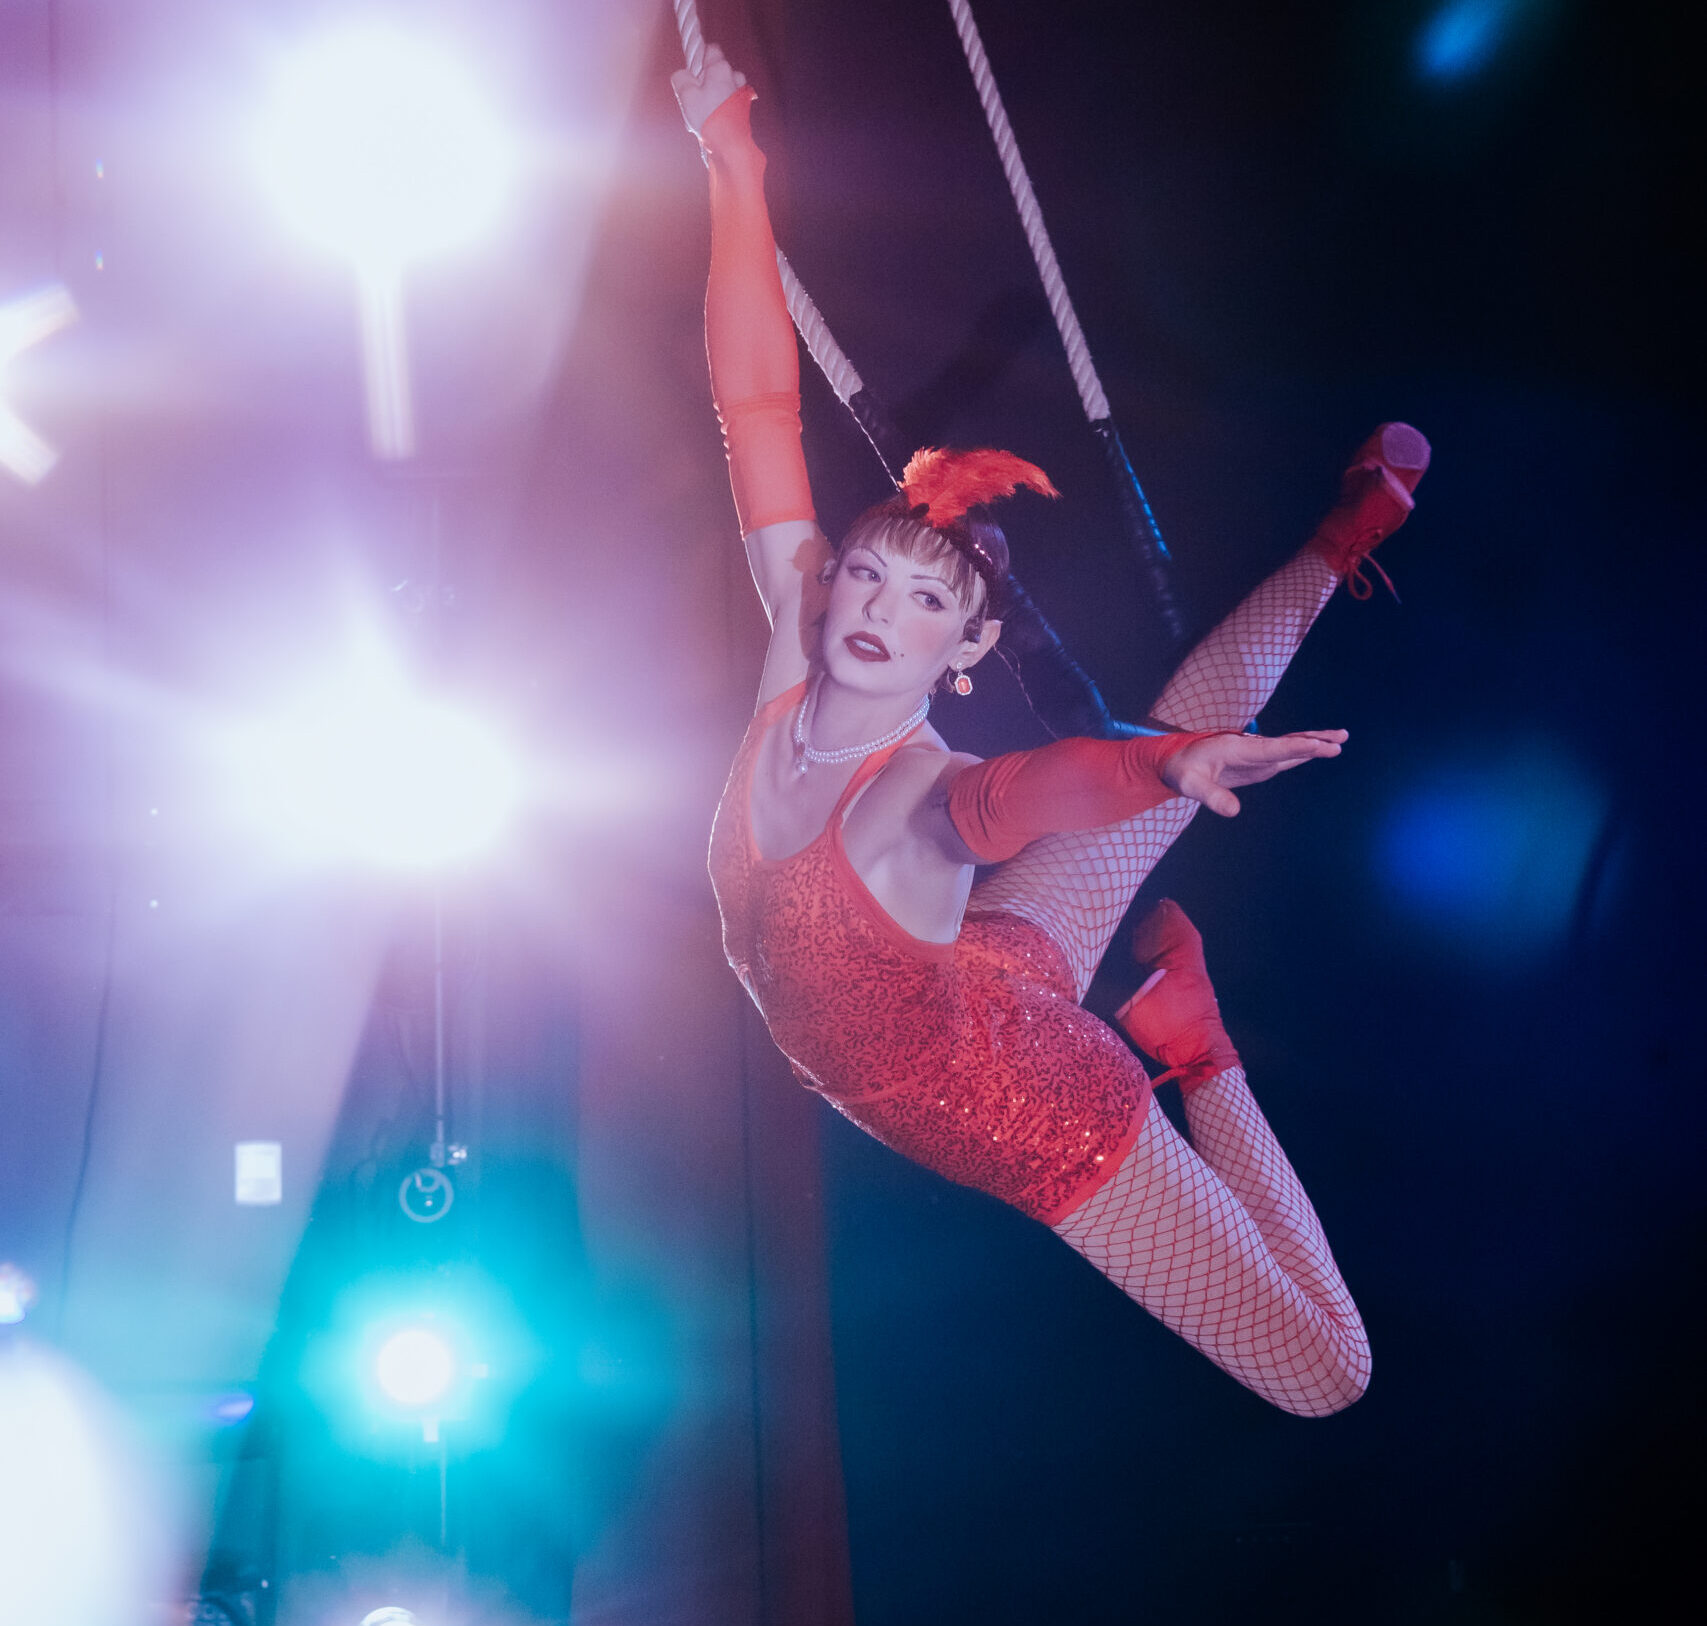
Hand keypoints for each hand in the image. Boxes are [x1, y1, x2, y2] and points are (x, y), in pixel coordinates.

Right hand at [671, 43, 747, 138]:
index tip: (694, 68)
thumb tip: (681, 74)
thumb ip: (680, 78)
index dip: (701, 56)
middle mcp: (734, 77)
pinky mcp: (744, 109)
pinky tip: (713, 120)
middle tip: (696, 96)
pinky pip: (730, 101)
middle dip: (707, 79)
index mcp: (720, 69)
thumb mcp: (686, 95)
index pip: (712, 50)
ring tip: (705, 111)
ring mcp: (741, 93)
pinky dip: (722, 106)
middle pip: (718, 70)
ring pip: (725, 86)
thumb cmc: (708, 117)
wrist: (730, 145)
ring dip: (715, 93)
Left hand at [1162, 729, 1346, 816]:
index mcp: (1238, 749)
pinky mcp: (1259, 762)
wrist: (1177, 759)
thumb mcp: (1189, 784)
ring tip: (1340, 740)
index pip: (1273, 748)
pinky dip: (1303, 751)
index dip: (1297, 747)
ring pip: (1290, 746)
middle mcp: (1251, 748)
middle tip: (1340, 739)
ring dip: (1314, 742)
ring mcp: (1257, 754)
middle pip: (1288, 743)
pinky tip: (1318, 749)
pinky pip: (1285, 754)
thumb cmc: (1182, 770)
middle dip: (1313, 741)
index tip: (1319, 744)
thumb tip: (1233, 812)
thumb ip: (1210, 797)